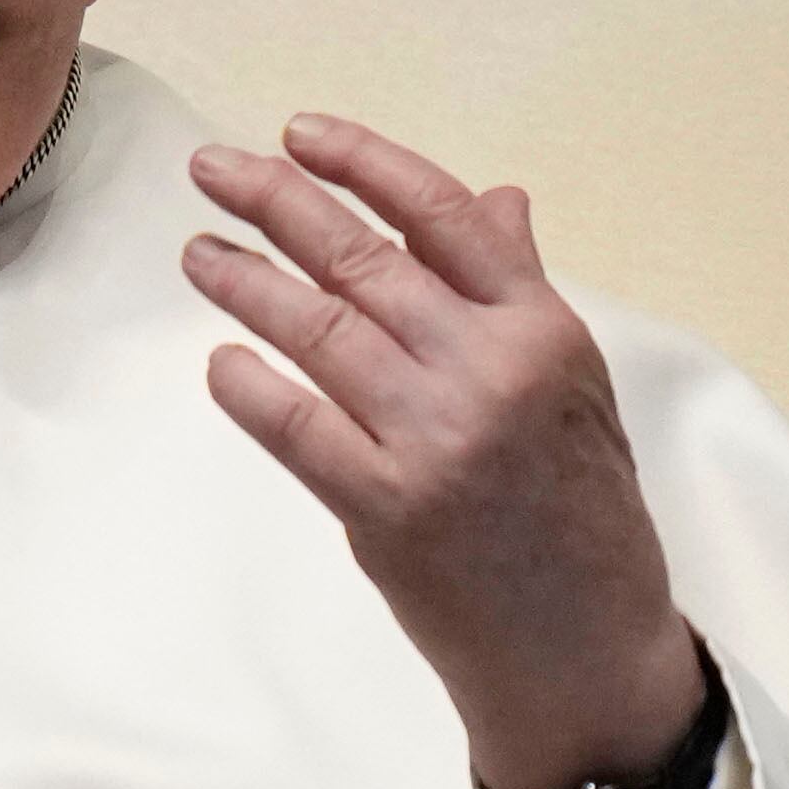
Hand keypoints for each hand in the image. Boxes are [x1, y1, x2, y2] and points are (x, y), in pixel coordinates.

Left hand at [185, 115, 698, 788]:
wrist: (590, 655)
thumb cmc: (585, 519)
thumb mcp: (578, 390)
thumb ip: (522, 293)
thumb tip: (497, 198)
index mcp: (542, 329)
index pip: (442, 214)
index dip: (364, 162)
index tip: (299, 133)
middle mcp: (489, 370)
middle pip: (364, 258)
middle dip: (276, 201)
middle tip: (211, 171)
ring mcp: (435, 439)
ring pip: (318, 330)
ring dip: (245, 283)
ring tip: (198, 253)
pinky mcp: (387, 509)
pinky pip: (296, 428)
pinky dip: (250, 388)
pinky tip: (220, 362)